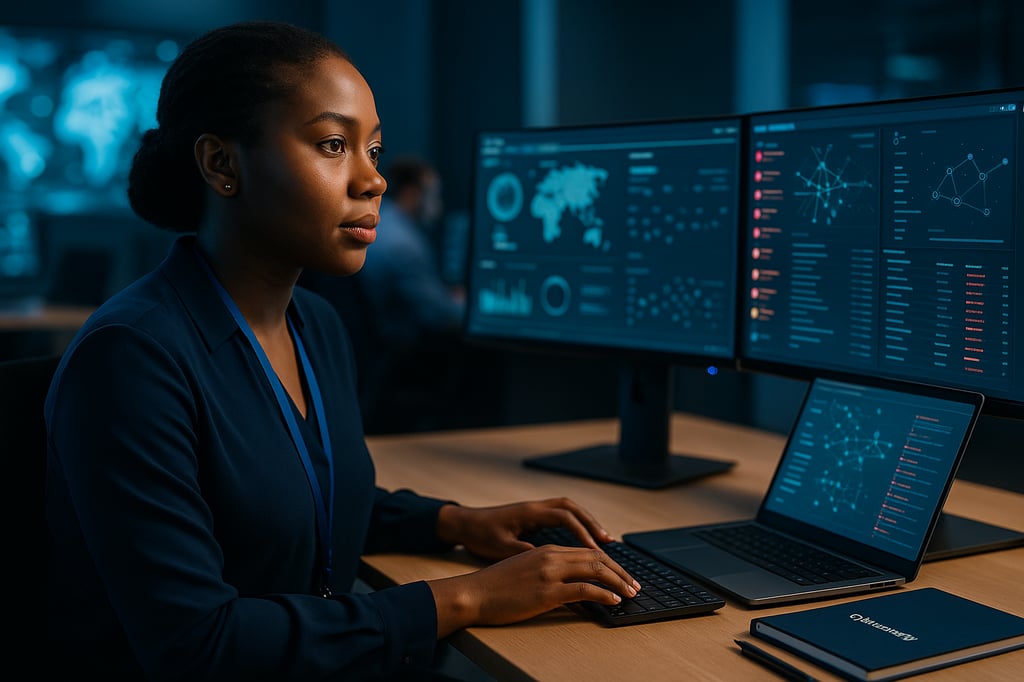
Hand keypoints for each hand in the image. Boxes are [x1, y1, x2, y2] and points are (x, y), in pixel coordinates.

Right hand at [428, 543, 640, 636]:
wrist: (472, 593)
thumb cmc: (494, 587)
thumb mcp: (523, 570)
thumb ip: (546, 571)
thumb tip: (569, 586)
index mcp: (546, 550)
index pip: (586, 552)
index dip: (608, 563)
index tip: (621, 574)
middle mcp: (551, 556)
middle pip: (596, 558)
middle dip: (620, 571)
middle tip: (635, 584)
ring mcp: (550, 573)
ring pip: (595, 571)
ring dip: (618, 582)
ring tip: (631, 593)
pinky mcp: (547, 592)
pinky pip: (584, 590)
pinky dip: (604, 594)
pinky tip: (614, 600)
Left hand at [436, 497, 614, 560]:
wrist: (464, 523)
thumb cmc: (480, 535)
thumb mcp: (500, 547)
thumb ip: (525, 552)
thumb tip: (550, 565)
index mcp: (529, 512)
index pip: (564, 517)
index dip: (582, 532)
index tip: (596, 549)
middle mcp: (536, 507)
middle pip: (573, 509)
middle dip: (593, 524)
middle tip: (609, 542)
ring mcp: (536, 509)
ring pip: (570, 510)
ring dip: (588, 523)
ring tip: (604, 541)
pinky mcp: (535, 516)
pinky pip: (562, 516)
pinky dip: (577, 525)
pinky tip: (584, 540)